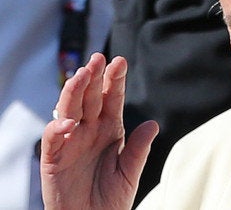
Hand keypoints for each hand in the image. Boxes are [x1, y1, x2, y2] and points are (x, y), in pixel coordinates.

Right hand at [41, 53, 158, 209]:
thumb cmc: (111, 198)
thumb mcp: (130, 171)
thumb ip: (139, 148)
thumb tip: (153, 124)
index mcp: (110, 129)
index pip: (112, 99)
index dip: (114, 80)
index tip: (120, 61)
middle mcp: (90, 130)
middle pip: (90, 98)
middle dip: (93, 78)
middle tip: (98, 59)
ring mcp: (71, 142)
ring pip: (70, 110)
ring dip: (74, 92)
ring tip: (82, 75)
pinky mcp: (54, 159)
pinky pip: (53, 139)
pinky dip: (57, 129)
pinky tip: (67, 121)